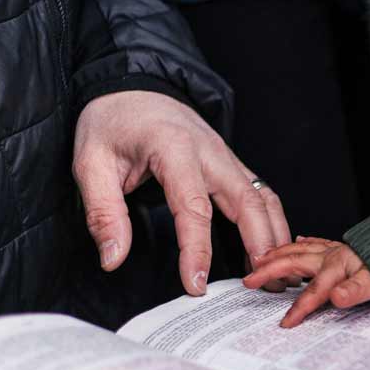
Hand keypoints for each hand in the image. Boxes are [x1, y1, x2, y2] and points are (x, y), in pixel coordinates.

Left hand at [73, 90, 291, 295]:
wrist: (133, 84)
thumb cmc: (112, 122)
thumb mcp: (91, 163)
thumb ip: (104, 212)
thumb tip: (113, 258)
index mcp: (174, 149)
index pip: (193, 208)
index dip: (197, 250)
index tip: (195, 285)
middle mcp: (211, 152)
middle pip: (248, 203)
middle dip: (260, 246)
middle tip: (263, 285)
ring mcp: (227, 156)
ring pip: (264, 199)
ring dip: (275, 236)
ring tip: (278, 274)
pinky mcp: (232, 164)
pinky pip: (262, 195)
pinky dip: (273, 223)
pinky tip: (271, 249)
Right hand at [243, 237, 369, 327]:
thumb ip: (355, 291)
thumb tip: (336, 298)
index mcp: (338, 266)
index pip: (313, 292)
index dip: (299, 308)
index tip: (285, 323)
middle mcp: (332, 255)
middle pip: (294, 262)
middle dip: (270, 271)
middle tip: (250, 279)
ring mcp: (334, 249)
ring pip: (299, 249)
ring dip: (278, 254)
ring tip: (260, 259)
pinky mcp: (340, 246)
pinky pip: (315, 242)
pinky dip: (302, 242)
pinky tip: (297, 241)